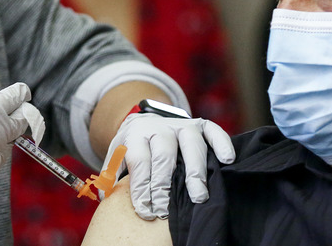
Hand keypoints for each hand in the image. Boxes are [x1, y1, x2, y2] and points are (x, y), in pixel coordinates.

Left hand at [103, 113, 234, 219]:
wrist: (146, 121)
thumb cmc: (133, 148)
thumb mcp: (116, 156)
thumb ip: (110, 175)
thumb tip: (104, 196)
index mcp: (135, 134)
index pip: (139, 160)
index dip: (141, 187)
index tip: (145, 210)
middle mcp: (159, 127)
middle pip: (163, 154)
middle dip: (163, 184)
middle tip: (165, 210)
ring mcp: (181, 124)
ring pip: (190, 143)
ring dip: (195, 171)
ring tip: (198, 196)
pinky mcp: (200, 124)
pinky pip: (213, 130)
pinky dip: (222, 143)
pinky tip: (226, 160)